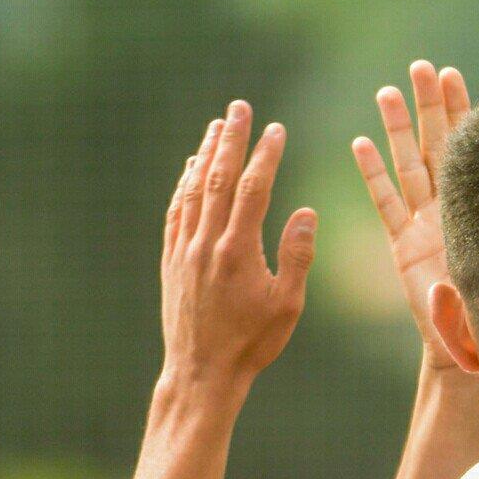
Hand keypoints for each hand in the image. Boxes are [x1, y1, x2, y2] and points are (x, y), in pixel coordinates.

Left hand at [160, 101, 316, 392]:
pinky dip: (185, 184)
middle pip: (219, 178)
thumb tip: (307, 212)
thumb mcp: (288, 304)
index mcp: (239, 251)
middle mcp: (207, 242)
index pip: (255, 190)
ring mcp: (185, 249)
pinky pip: (177, 211)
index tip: (276, 129)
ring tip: (216, 127)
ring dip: (206, 154)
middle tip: (239, 108)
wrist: (202, 371)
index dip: (265, 156)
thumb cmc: (253, 342)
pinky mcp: (172, 259)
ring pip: (194, 190)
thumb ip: (298, 256)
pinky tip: (191, 168)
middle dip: (230, 140)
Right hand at [353, 61, 470, 368]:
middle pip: (438, 147)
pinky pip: (385, 204)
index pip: (471, 152)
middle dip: (430, 106)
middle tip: (421, 66)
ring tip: (387, 90)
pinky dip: (373, 175)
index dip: (464, 115)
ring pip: (409, 167)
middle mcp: (453, 212)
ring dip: (397, 130)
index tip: (458, 76)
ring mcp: (425, 227)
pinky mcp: (402, 247)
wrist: (473, 349)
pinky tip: (361, 142)